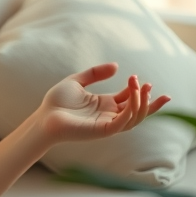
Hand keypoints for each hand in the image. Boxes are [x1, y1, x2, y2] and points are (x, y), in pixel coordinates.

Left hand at [34, 62, 170, 142]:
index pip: (131, 100)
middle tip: (151, 85)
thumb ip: (95, 73)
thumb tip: (117, 66)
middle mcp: (109, 115)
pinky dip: (131, 110)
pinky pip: (123, 122)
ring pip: (134, 117)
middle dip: (149, 100)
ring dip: (141, 102)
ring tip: (141, 86)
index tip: (150, 83)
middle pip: (138, 111)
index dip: (142, 92)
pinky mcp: (103, 130)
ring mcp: (107, 123)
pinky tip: (133, 96)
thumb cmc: (57, 101)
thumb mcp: (77, 81)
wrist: (44, 116)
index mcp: (105, 104)